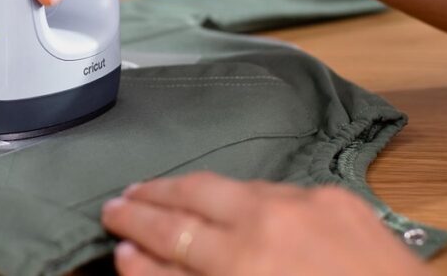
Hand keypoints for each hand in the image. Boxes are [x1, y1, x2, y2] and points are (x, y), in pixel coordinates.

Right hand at [101, 172, 431, 275]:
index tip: (109, 218)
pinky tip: (236, 205)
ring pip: (233, 186)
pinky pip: (277, 190)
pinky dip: (247, 198)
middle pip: (194, 195)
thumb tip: (134, 255)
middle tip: (124, 198)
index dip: (133, 224)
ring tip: (167, 194)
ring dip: (197, 191)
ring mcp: (307, 202)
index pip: (170, 232)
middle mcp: (272, 219)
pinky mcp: (338, 197)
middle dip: (154, 195)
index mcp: (246, 260)